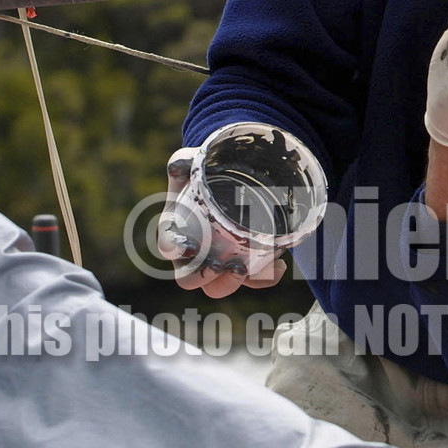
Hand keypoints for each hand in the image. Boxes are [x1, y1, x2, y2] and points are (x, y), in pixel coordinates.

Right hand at [158, 144, 288, 297]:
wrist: (235, 174)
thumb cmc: (206, 171)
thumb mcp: (192, 161)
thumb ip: (182, 162)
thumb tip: (180, 165)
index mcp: (176, 231)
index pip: (169, 247)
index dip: (176, 251)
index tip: (191, 247)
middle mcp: (195, 254)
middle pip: (191, 279)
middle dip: (204, 277)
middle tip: (220, 264)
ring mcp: (220, 261)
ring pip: (221, 286)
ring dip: (231, 282)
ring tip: (244, 268)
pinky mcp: (245, 263)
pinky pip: (255, 280)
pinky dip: (267, 278)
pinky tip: (278, 265)